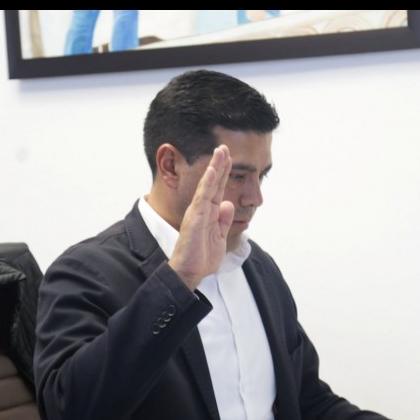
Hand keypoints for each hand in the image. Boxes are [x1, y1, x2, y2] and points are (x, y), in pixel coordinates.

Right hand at [169, 146, 233, 289]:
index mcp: (209, 213)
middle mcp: (202, 209)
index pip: (218, 189)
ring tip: (220, 152)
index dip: (223, 173)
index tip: (228, 158)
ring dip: (214, 168)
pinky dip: (207, 184)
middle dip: (219, 165)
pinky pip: (202, 198)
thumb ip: (223, 220)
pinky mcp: (195, 218)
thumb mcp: (219, 236)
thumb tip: (228, 204)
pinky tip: (213, 171)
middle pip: (213, 183)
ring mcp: (198, 212)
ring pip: (207, 186)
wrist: (190, 272)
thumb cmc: (202, 256)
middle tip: (224, 147)